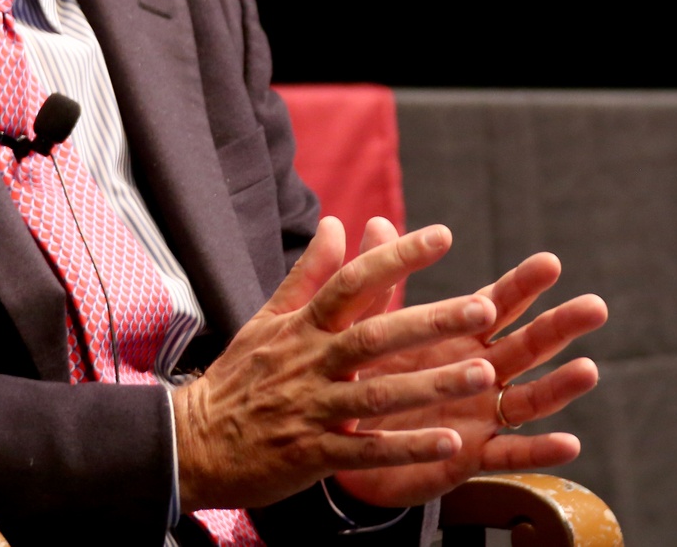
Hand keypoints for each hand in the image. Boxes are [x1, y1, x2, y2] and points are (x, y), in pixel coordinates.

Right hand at [173, 218, 502, 511]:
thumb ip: (308, 274)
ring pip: (378, 395)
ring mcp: (312, 409)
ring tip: (484, 374)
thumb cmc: (239, 378)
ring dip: (431, 384)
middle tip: (482, 307)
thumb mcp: (267, 318)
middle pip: (374, 336)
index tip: (442, 236)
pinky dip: (406, 448)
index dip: (396, 257)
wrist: (192, 442)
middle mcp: (310, 362)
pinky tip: (449, 443)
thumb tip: (336, 224)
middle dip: (429, 322)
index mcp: (301, 326)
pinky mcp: (313, 453)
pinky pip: (366, 452)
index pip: (352, 282)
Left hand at [334, 220, 608, 507]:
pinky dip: (539, 452)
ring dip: (560, 386)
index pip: (496, 304)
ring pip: (529, 399)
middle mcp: (478, 371)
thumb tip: (378, 221)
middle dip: (560, 326)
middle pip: (527, 346)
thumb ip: (376, 277)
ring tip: (589, 369)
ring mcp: (480, 414)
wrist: (340, 440)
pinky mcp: (471, 456)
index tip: (550, 262)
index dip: (522, 284)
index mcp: (456, 335)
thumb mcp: (366, 324)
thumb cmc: (363, 373)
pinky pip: (510, 455)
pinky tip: (570, 444)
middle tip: (595, 306)